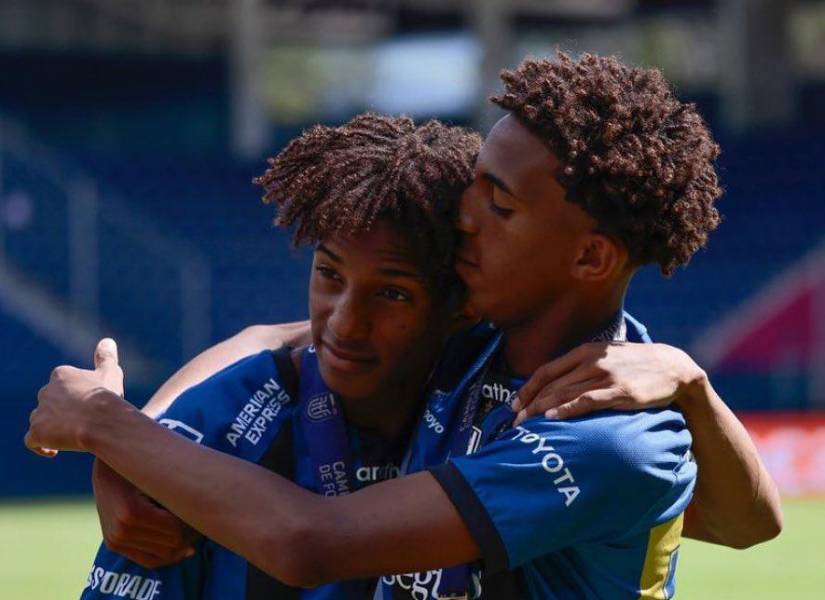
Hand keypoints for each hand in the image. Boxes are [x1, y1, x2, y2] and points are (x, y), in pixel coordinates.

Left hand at [25, 338, 124, 454]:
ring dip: (52, 428)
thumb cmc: (108, 397)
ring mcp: (39, 412)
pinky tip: (54, 451)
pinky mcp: (36, 432)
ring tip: (71, 437)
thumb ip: (106, 357)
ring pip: (40, 420)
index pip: (62, 386)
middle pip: (50, 403)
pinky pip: (32, 440)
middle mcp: (45, 391)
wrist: (102, 421)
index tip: (88, 407)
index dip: (75, 398)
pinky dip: (41, 445)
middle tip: (83, 423)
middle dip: (62, 413)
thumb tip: (107, 341)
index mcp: (61, 374)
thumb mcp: (110, 373)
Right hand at [93, 459, 198, 567]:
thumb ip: (175, 493)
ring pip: (161, 555)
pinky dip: (167, 556)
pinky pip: (147, 560)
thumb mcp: (155, 475)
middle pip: (170, 543)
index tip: (207, 514)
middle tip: (206, 522)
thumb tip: (203, 511)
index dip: (195, 524)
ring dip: (182, 546)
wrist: (107, 463)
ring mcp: (115, 540)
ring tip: (196, 532)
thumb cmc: (139, 464)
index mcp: (132, 512)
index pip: (176, 529)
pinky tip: (184, 548)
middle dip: (191, 535)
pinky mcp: (113, 544)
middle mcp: (121, 530)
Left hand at [511, 341, 705, 424]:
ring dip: (540, 411)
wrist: (674, 367)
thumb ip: (583, 367)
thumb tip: (559, 384)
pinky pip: (586, 401)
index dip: (527, 389)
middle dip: (529, 405)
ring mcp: (605, 376)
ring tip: (524, 425)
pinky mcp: (619, 391)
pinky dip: (566, 409)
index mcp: (585, 352)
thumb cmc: (637, 365)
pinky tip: (552, 418)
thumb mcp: (607, 357)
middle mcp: (591, 361)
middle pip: (551, 385)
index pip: (546, 371)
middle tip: (514, 423)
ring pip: (563, 394)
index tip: (513, 405)